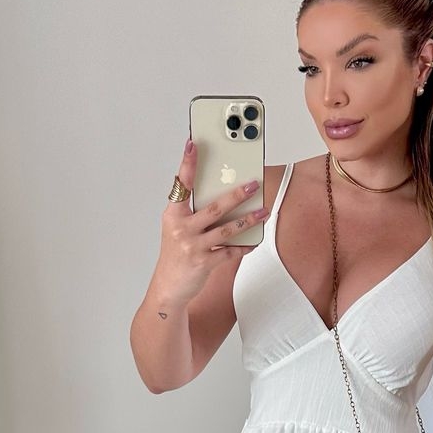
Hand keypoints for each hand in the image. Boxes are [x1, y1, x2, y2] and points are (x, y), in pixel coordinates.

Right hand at [154, 139, 268, 306]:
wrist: (168, 288)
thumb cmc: (176, 254)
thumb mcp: (178, 229)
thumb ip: (194, 213)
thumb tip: (223, 196)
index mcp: (173, 215)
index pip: (181, 184)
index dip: (187, 164)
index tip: (193, 144)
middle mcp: (181, 228)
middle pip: (214, 207)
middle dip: (237, 195)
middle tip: (254, 184)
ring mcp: (192, 246)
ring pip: (227, 229)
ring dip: (248, 220)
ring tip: (263, 211)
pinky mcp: (204, 262)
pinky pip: (230, 251)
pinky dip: (244, 246)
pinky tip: (254, 242)